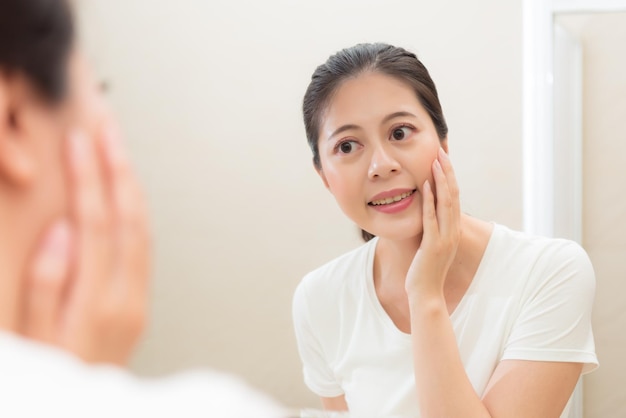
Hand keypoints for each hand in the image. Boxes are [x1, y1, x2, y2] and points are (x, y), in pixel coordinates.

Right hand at [19, 122, 150, 365]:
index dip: (89, 178)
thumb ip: (47, 283)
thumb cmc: (54, 374)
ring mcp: (138, 298)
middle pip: (129, 217)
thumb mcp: (33, 337)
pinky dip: (137, 211)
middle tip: (109, 129)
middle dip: (119, 167)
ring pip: (143, 227)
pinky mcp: (139, 302)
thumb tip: (64, 230)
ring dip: (132, 184)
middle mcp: (127, 294)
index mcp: (99, 299)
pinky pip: (145, 245)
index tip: (81, 142)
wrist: (87, 413)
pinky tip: (128, 194)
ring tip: (119, 149)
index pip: (98, 222)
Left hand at [405, 147, 460, 296]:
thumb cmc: (425, 271)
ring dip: (441, 180)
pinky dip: (429, 201)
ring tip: (435, 161)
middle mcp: (452, 231)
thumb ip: (431, 230)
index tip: (444, 159)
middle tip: (441, 151)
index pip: (454, 197)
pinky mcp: (433, 245)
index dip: (450, 177)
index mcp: (452, 230)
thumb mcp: (430, 246)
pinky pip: (431, 218)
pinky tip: (425, 185)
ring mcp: (445, 238)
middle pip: (453, 195)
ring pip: (446, 203)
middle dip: (447, 172)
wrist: (426, 295)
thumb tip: (425, 214)